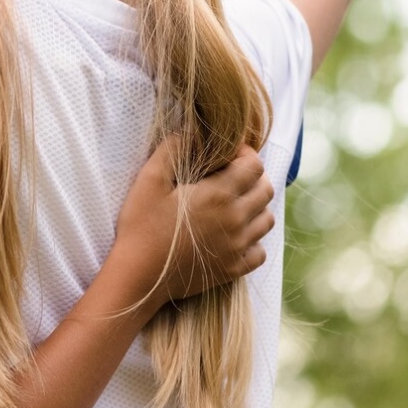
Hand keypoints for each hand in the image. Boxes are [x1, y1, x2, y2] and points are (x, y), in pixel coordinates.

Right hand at [113, 138, 273, 309]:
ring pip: (267, 220)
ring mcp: (238, 247)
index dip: (245, 153)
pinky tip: (232, 234)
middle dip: (253, 176)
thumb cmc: (141, 224)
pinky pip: (260, 251)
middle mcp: (236, 220)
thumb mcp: (149, 179)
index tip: (228, 153)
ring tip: (233, 203)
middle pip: (266, 190)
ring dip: (256, 206)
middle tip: (230, 175)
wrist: (139, 275)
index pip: (254, 166)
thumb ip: (172, 149)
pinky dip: (253, 240)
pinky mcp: (233, 269)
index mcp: (218, 194)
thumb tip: (190, 132)